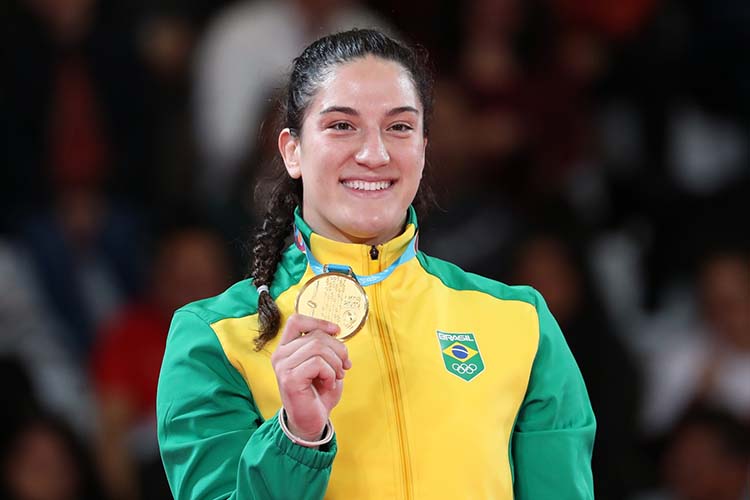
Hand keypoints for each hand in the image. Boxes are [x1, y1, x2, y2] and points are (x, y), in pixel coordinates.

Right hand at [271, 314, 351, 440]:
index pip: (296, 320)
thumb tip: (336, 332)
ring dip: (336, 363)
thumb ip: (325, 346)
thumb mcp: (324, 364)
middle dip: (338, 350)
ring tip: (336, 377)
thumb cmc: (318, 393)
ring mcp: (283, 366)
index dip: (319, 322)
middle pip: (316, 335)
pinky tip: (328, 384)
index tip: (336, 331)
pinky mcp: (290, 378)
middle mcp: (280, 355)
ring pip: (319, 348)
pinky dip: (330, 373)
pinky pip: (318, 363)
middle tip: (344, 367)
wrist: (312, 421)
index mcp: (286, 348)